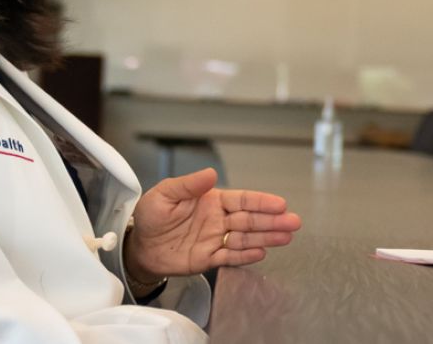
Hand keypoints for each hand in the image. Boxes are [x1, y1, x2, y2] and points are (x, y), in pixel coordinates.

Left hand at [124, 168, 302, 282]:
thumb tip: (210, 174)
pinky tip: (261, 252)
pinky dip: (245, 255)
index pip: (242, 200)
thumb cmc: (151, 218)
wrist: (139, 247)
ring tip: (286, 237)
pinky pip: (230, 257)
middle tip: (293, 222)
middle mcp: (218, 220)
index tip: (279, 203)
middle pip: (250, 219)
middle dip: (272, 220)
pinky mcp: (209, 259)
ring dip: (266, 237)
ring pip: (245, 238)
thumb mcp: (164, 194)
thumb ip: (188, 185)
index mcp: (211, 201)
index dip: (261, 201)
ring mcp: (216, 240)